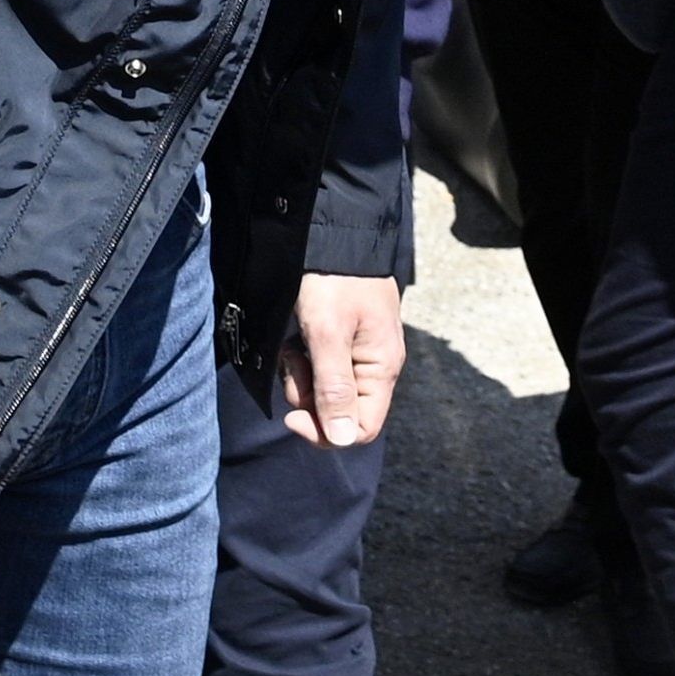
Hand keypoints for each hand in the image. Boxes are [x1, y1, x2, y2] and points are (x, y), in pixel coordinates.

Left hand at [282, 274, 404, 447]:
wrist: (333, 234)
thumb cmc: (333, 281)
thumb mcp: (327, 334)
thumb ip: (334, 388)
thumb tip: (344, 440)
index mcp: (381, 369)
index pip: (360, 429)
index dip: (325, 432)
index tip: (292, 415)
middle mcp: (374, 367)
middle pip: (338, 413)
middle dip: (307, 397)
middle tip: (295, 363)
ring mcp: (358, 354)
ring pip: (323, 392)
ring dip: (300, 375)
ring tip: (296, 343)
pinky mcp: (341, 342)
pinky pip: (318, 370)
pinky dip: (301, 359)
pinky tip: (297, 336)